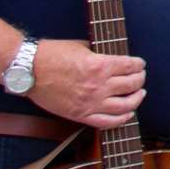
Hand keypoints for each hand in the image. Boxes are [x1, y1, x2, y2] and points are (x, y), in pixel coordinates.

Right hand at [24, 38, 145, 127]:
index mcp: (100, 65)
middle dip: (140, 79)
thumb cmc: (51, 54)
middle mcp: (98, 86)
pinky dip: (122, 120)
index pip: (131, 66)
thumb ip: (100, 53)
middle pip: (132, 85)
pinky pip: (107, 122)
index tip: (140, 64)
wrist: (28, 70)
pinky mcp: (80, 115)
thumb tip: (115, 58)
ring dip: (137, 99)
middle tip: (141, 76)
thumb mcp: (81, 46)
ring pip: (125, 106)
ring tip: (139, 94)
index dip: (139, 64)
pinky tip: (128, 114)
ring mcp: (90, 103)